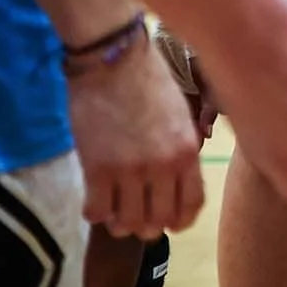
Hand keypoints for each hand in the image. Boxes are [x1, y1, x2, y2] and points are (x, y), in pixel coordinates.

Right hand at [67, 33, 204, 237]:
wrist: (113, 60)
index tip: (169, 222)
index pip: (191, 205)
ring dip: (121, 223)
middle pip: (159, 220)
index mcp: (188, 152)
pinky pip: (97, 211)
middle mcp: (163, 167)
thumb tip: (176, 181)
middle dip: (148, 225)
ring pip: (128, 223)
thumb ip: (181, 150)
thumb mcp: (181, 116)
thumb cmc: (148, 81)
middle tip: (136, 217)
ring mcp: (129, 170)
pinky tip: (95, 201)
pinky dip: (96, 213)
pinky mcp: (97, 169)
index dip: (179, 221)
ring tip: (114, 212)